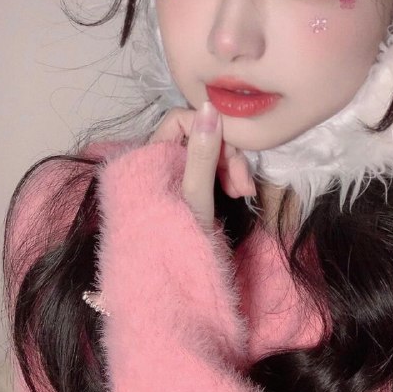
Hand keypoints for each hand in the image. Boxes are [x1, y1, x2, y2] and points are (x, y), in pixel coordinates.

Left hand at [148, 103, 256, 229]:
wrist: (177, 283)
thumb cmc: (180, 241)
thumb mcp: (195, 195)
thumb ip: (202, 153)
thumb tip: (209, 108)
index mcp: (150, 157)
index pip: (182, 120)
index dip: (211, 132)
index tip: (230, 157)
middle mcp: (159, 160)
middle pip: (199, 134)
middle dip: (226, 154)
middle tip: (242, 184)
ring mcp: (173, 173)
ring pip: (209, 151)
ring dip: (231, 166)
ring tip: (242, 192)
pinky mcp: (187, 185)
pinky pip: (209, 168)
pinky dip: (226, 177)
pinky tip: (238, 194)